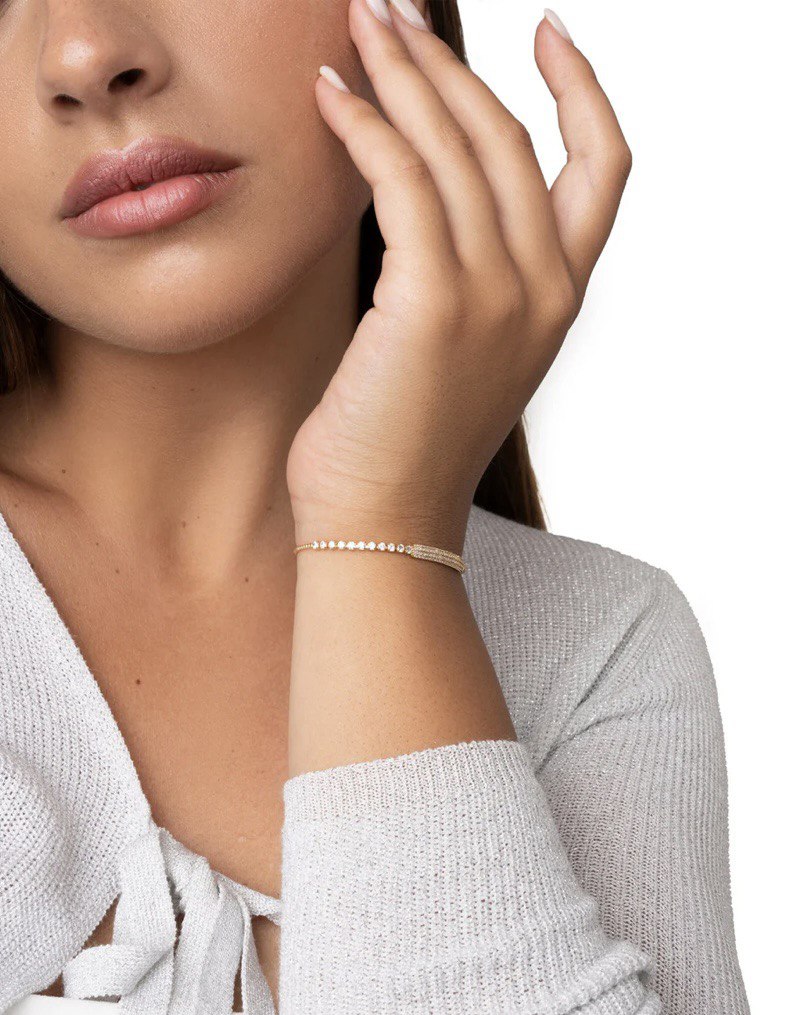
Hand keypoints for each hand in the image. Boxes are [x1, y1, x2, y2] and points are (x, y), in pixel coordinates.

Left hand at [287, 0, 631, 546]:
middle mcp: (544, 288)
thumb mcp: (459, 348)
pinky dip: (366, 125)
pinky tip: (330, 96)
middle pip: (511, 135)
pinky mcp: (434, 301)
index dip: (582, 89)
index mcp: (560, 297)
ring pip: (457, 143)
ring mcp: (497, 294)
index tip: (547, 31)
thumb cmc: (405, 441)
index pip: (603, 167)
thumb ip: (465, 272)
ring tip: (357, 25)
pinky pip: (402, 179)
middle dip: (450, 58)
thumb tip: (419, 192)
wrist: (383, 522)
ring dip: (404, 70)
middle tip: (393, 8)